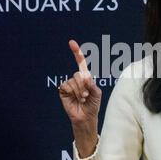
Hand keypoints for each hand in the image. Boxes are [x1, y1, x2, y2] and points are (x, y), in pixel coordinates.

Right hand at [59, 40, 101, 156]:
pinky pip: (67, 86)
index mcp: (86, 77)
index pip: (81, 63)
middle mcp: (77, 79)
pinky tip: (76, 99)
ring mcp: (69, 85)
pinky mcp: (63, 91)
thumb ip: (92, 84)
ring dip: (80, 91)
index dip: (76, 52)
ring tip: (82, 99)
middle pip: (79, 73)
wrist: (86, 117)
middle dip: (84, 85)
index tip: (71, 42)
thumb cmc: (93, 105)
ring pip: (73, 81)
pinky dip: (73, 93)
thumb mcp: (97, 93)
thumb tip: (85, 77)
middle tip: (87, 95)